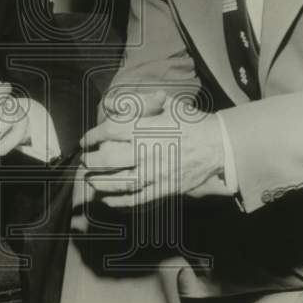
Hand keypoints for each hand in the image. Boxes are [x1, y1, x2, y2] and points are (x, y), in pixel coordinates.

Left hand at [81, 92, 224, 206]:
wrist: (217, 145)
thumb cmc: (190, 122)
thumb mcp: (167, 104)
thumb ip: (137, 102)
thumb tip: (110, 103)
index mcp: (147, 128)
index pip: (110, 131)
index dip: (92, 136)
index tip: (86, 140)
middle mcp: (148, 151)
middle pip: (108, 159)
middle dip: (91, 161)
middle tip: (86, 160)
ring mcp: (155, 173)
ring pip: (118, 182)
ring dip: (99, 182)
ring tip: (92, 179)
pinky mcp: (163, 189)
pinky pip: (135, 199)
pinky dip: (117, 201)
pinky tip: (107, 199)